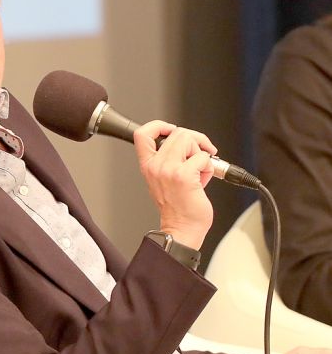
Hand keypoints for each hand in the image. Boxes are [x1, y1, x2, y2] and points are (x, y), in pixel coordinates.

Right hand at [133, 120, 215, 249]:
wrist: (182, 228)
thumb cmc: (177, 207)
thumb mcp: (164, 178)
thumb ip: (171, 158)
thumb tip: (189, 143)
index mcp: (148, 165)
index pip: (143, 133)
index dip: (159, 125)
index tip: (172, 130)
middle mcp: (156, 165)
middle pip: (177, 132)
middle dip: (194, 141)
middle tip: (200, 154)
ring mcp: (169, 169)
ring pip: (190, 140)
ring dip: (201, 153)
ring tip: (199, 171)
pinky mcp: (184, 176)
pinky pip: (203, 157)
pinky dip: (209, 167)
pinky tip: (203, 179)